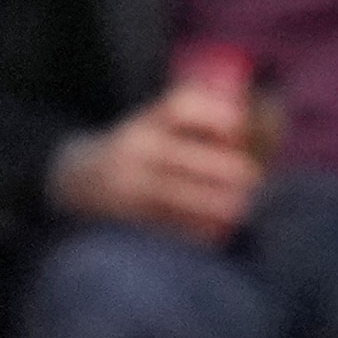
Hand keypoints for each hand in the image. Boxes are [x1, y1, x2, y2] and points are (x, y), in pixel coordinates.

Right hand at [55, 77, 263, 244]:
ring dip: (220, 205)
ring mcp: (129, 189)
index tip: (239, 126)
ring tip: (240, 206)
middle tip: (252, 178)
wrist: (76, 182)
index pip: (180, 106)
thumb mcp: (151, 123)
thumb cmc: (134, 149)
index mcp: (143, 122)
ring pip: (183, 199)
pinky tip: (216, 231)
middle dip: (229, 171)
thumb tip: (261, 123)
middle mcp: (134, 152)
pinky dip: (198, 231)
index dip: (215, 113)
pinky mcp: (128, 221)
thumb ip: (193, 121)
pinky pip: (171, 229)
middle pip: (190, 159)